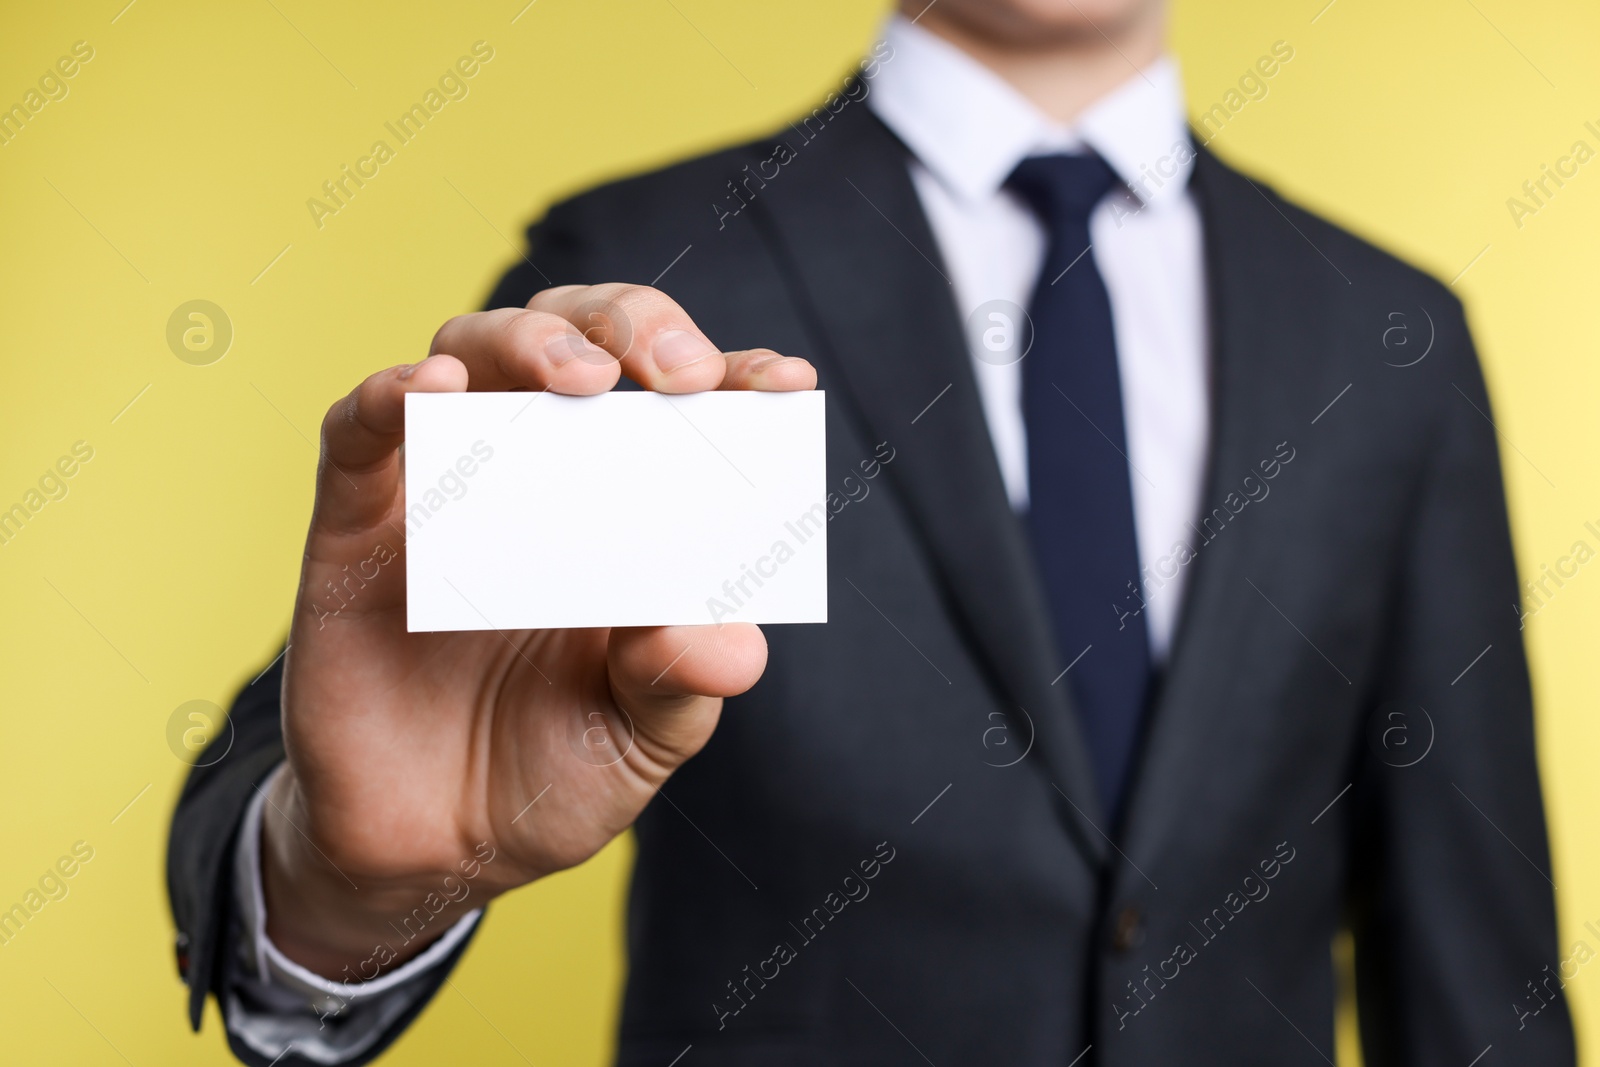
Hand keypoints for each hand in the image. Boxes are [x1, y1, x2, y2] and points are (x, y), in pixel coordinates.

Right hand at [259, 284, 815, 979]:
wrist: (435, 852)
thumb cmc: (552, 774)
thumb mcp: (641, 737)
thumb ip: (682, 682)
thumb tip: (730, 640)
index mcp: (629, 508)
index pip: (683, 406)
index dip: (734, 376)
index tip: (784, 382)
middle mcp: (540, 475)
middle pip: (579, 338)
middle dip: (634, 326)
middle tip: (677, 374)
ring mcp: (446, 488)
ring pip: (473, 349)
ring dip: (531, 340)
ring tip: (580, 380)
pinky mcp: (355, 524)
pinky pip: (358, 430)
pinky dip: (389, 392)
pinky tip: (434, 388)